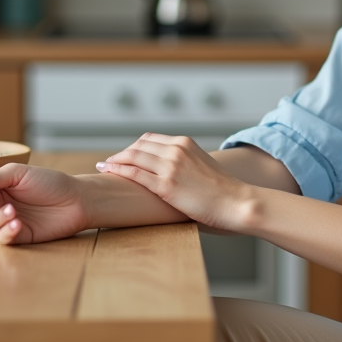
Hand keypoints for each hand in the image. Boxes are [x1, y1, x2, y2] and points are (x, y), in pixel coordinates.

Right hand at [0, 163, 91, 244]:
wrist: (76, 199)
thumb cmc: (49, 182)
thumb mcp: (17, 174)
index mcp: (0, 188)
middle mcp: (2, 205)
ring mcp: (10, 221)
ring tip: (13, 212)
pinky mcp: (21, 236)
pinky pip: (4, 239)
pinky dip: (7, 232)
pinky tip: (18, 224)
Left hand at [98, 133, 252, 231]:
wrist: (237, 202)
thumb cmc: (223, 191)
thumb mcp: (203, 166)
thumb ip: (186, 163)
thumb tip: (172, 174)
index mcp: (185, 142)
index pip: (150, 139)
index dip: (133, 147)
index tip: (124, 155)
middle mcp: (176, 149)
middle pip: (138, 145)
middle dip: (122, 153)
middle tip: (110, 161)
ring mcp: (171, 166)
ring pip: (133, 157)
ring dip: (115, 160)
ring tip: (104, 166)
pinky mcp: (166, 185)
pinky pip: (135, 174)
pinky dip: (119, 170)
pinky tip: (109, 171)